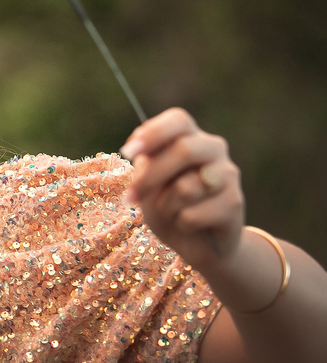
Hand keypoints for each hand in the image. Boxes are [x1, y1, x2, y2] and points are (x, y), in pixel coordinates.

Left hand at [121, 107, 243, 268]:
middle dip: (151, 177)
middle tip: (130, 198)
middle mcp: (213, 148)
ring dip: (166, 206)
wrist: (194, 242)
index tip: (128, 152)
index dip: (154, 132)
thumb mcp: (147, 184)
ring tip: (173, 212)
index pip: (179, 120)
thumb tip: (140, 154)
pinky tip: (190, 224)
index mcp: (190, 136)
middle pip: (184, 150)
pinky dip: (180, 223)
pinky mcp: (235, 202)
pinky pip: (193, 214)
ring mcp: (227, 174)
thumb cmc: (166, 204)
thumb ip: (147, 166)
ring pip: (187, 187)